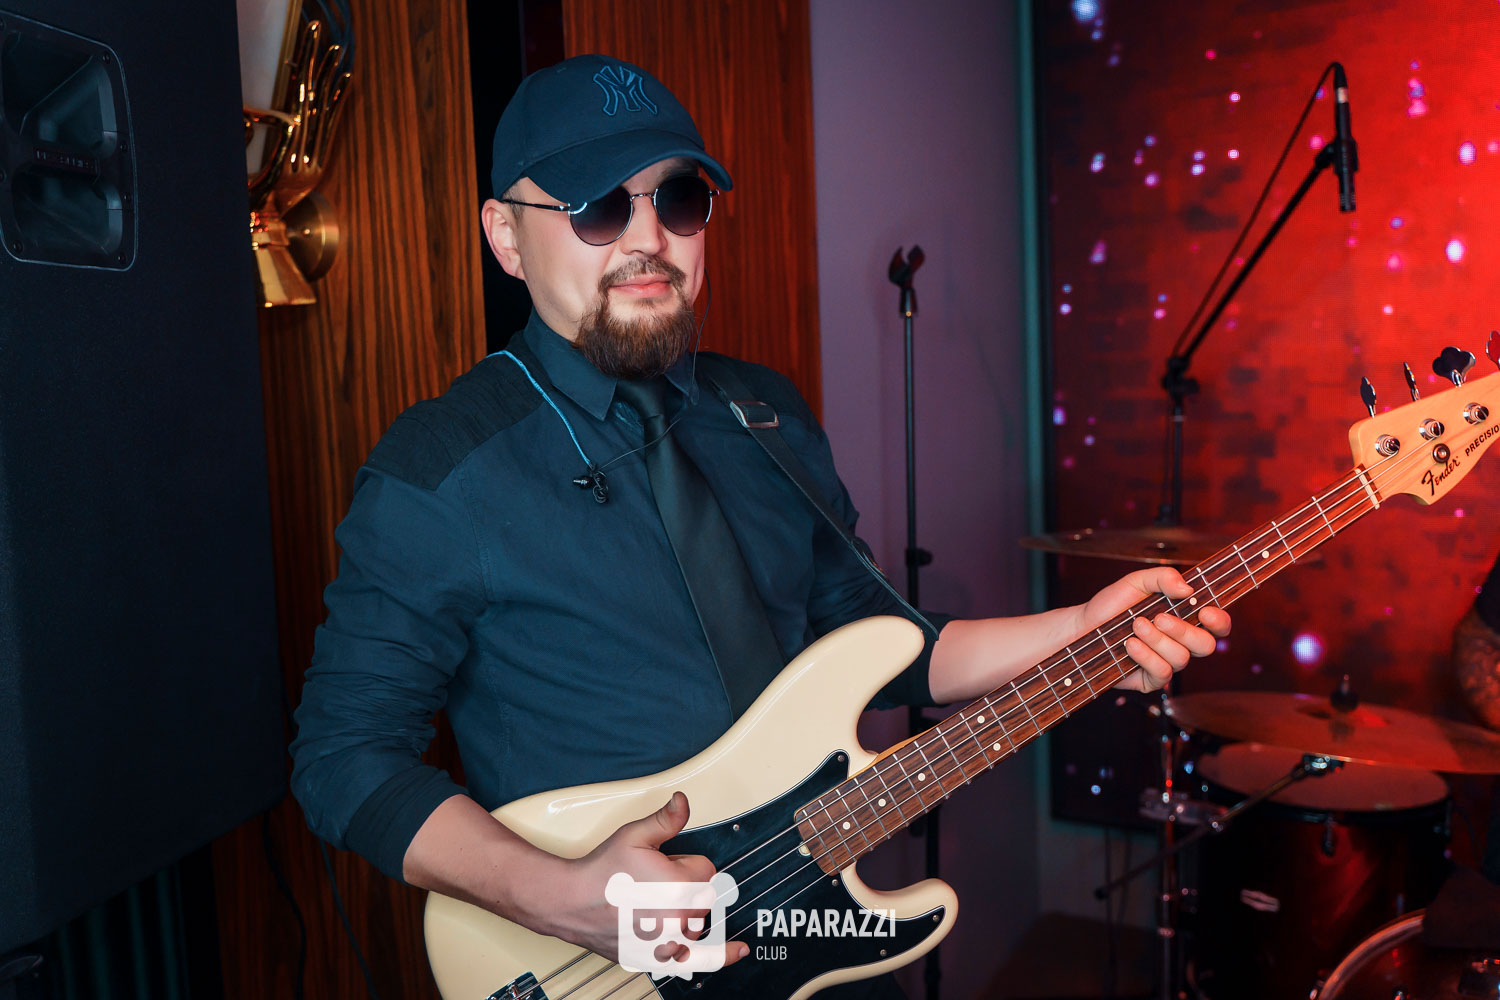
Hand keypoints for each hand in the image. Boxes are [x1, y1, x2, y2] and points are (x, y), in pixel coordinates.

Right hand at [542, 791, 749, 967]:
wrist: (573, 903)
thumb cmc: (601, 873)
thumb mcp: (634, 835)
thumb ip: (666, 819)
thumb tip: (683, 802)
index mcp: (680, 885)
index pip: (705, 868)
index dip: (682, 863)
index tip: (661, 866)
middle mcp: (680, 917)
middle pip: (703, 895)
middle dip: (684, 886)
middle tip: (650, 883)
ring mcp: (670, 941)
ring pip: (697, 919)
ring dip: (685, 912)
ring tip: (651, 906)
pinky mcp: (659, 957)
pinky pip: (699, 959)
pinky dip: (720, 955)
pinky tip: (738, 951)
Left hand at [1079, 567, 1230, 691]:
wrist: (1083, 626)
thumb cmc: (1113, 604)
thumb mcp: (1136, 582)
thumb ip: (1162, 578)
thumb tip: (1187, 588)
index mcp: (1186, 618)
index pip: (1218, 625)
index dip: (1219, 621)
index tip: (1204, 611)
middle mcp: (1181, 642)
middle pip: (1206, 645)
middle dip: (1183, 631)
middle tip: (1159, 617)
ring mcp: (1168, 662)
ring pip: (1181, 658)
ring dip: (1157, 640)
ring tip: (1136, 626)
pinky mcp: (1151, 680)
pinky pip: (1163, 674)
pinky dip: (1146, 657)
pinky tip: (1130, 644)